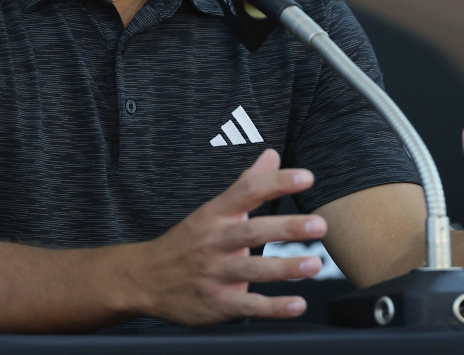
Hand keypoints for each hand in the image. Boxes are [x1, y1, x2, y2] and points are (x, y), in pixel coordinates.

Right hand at [136, 148, 325, 324]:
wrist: (145, 278)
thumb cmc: (188, 241)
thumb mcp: (212, 209)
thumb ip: (247, 184)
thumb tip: (272, 155)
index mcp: (216, 214)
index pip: (248, 191)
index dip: (278, 183)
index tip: (307, 177)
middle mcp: (215, 242)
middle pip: (252, 232)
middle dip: (287, 228)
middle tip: (319, 224)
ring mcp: (214, 274)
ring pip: (251, 270)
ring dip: (285, 269)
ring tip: (314, 265)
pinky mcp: (216, 303)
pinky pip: (247, 306)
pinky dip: (273, 307)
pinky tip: (297, 304)